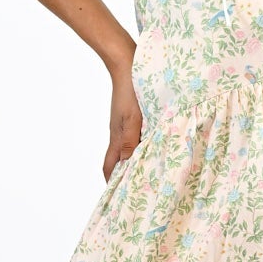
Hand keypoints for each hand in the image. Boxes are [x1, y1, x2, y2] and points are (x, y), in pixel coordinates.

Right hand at [103, 56, 143, 181]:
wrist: (126, 64)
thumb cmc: (131, 91)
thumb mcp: (134, 118)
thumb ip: (130, 141)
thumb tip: (126, 164)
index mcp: (117, 138)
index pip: (110, 168)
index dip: (113, 183)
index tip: (121, 197)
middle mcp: (118, 134)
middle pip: (117, 160)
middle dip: (124, 175)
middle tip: (137, 187)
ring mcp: (123, 124)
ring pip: (126, 148)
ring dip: (134, 160)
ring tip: (148, 170)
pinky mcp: (130, 116)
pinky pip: (133, 136)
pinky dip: (140, 145)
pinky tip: (152, 145)